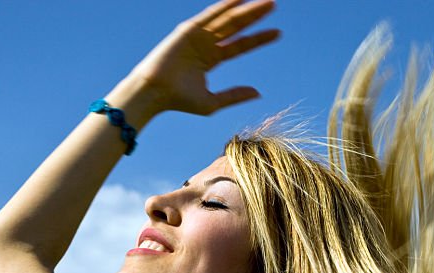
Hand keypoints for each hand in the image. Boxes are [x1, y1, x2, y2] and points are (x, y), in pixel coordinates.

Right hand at [128, 0, 279, 115]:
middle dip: (255, 16)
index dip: (258, 38)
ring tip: (266, 1)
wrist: (155, 93)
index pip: (240, 45)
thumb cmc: (179, 101)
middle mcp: (206, 44)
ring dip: (245, 9)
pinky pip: (210, 15)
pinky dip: (224, 6)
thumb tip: (258, 92)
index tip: (278, 33)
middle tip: (274, 5)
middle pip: (236, 27)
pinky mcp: (188, 30)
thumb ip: (234, 96)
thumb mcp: (212, 102)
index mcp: (211, 59)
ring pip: (226, 19)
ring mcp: (197, 35)